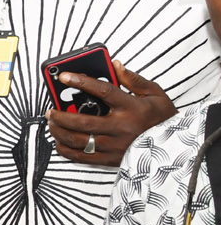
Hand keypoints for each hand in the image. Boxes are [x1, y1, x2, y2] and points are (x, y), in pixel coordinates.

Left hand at [47, 61, 175, 165]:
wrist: (174, 147)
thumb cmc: (163, 119)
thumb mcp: (154, 94)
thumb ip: (133, 79)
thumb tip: (115, 65)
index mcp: (132, 108)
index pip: (103, 91)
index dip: (82, 82)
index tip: (64, 76)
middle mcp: (121, 127)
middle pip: (83, 121)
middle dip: (61, 115)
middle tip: (50, 110)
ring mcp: (114, 145)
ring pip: (79, 140)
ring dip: (59, 132)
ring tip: (52, 124)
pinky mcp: (110, 159)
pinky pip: (82, 157)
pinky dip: (66, 150)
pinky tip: (59, 142)